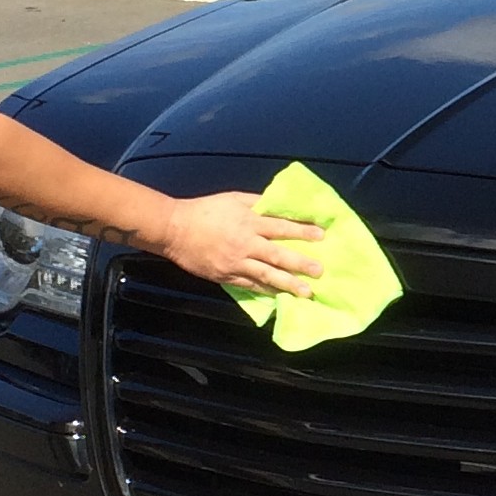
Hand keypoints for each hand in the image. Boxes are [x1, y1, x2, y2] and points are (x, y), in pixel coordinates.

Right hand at [160, 192, 324, 294]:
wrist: (174, 230)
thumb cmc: (205, 210)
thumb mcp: (233, 199)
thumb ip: (258, 202)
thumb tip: (280, 205)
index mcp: (248, 222)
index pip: (281, 227)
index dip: (302, 232)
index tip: (322, 236)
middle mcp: (245, 244)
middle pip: (278, 255)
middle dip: (301, 264)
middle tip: (320, 271)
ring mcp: (235, 263)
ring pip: (266, 275)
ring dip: (288, 284)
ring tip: (306, 292)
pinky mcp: (226, 276)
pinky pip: (250, 285)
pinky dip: (266, 290)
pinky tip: (280, 296)